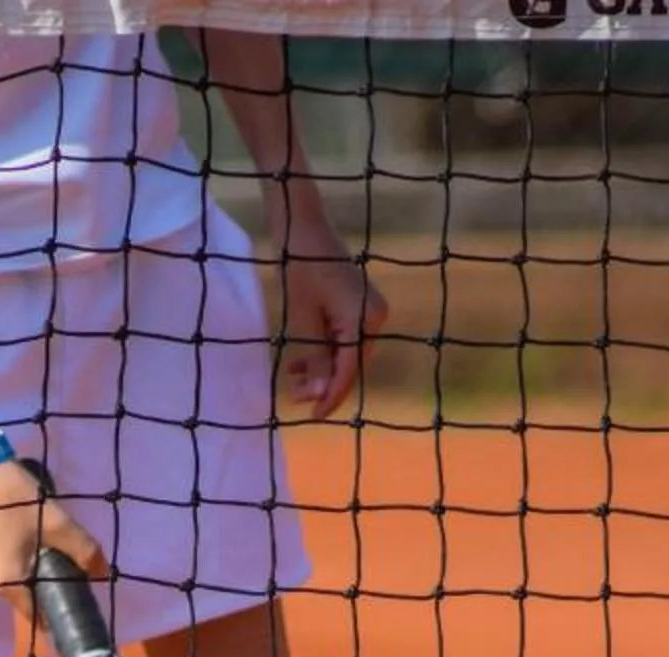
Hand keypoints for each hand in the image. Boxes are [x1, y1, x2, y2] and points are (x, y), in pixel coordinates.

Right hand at [0, 453, 102, 613]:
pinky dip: (21, 569)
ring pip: (16, 588)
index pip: (38, 618)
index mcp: (8, 583)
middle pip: (27, 602)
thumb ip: (84, 552)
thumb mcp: (58, 524)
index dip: (60, 614)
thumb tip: (102, 573)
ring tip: (54, 560)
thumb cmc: (18, 498)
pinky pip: (5, 574)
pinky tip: (33, 550)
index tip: (78, 607)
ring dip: (35, 579)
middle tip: (71, 575)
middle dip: (49, 594)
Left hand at [272, 207, 387, 420]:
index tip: (314, 416)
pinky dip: (324, 350)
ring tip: (293, 380)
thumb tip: (322, 394)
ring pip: (347, 353)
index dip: (331, 395)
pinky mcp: (358, 305)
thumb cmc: (300, 269)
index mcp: (365, 319)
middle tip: (295, 397)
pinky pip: (344, 337)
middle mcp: (374, 316)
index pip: (349, 368)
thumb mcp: (303, 319)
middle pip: (351, 363)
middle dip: (324, 382)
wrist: (302, 228)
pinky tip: (300, 363)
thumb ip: (315, 358)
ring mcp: (369, 310)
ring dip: (321, 368)